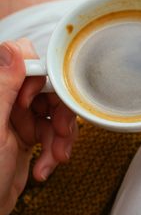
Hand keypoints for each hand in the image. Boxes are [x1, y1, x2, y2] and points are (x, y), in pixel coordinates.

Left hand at [0, 39, 77, 214]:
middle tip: (61, 133)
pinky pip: (54, 132)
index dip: (43, 81)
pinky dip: (55, 150)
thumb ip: (3, 87)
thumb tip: (13, 49)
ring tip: (55, 158)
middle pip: (49, 90)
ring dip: (61, 137)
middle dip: (60, 114)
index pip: (27, 64)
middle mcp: (7, 101)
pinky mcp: (29, 135)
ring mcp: (18, 118)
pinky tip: (45, 166)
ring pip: (56, 112)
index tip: (38, 102)